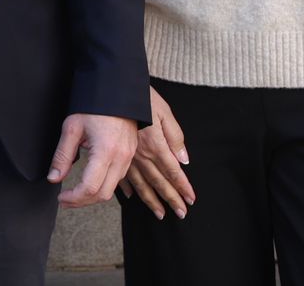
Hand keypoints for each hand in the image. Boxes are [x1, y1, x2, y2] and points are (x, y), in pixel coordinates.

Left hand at [48, 112, 137, 206]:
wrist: (117, 90)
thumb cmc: (94, 105)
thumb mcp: (72, 128)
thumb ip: (62, 156)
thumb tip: (53, 178)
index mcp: (106, 151)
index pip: (90, 187)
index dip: (74, 198)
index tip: (61, 198)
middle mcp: (121, 157)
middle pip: (102, 194)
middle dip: (82, 202)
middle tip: (66, 200)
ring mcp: (129, 157)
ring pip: (111, 190)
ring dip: (92, 196)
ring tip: (75, 193)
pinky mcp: (131, 155)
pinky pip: (118, 179)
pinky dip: (103, 186)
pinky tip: (91, 182)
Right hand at [122, 87, 194, 219]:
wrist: (113, 89)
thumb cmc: (140, 97)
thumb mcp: (164, 111)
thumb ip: (175, 136)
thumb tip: (183, 159)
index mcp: (156, 145)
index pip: (173, 171)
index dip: (182, 187)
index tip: (191, 200)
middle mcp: (142, 155)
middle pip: (158, 182)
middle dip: (170, 199)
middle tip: (180, 213)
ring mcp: (126, 156)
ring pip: (141, 184)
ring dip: (151, 200)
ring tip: (160, 213)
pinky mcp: (114, 153)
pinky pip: (121, 175)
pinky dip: (127, 188)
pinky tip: (132, 197)